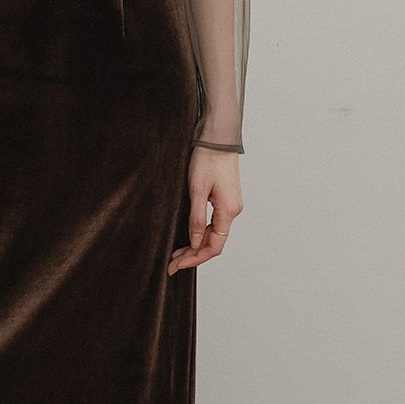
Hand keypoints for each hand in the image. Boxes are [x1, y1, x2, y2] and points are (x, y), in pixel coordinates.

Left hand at [167, 147, 242, 274]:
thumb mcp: (197, 190)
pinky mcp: (225, 199)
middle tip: (172, 263)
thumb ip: (196, 219)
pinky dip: (201, 233)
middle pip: (214, 243)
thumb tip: (195, 243)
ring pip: (213, 234)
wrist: (218, 138)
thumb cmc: (207, 159)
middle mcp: (233, 211)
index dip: (195, 259)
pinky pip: (214, 224)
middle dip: (193, 255)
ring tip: (176, 253)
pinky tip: (188, 237)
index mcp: (228, 211)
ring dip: (196, 245)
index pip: (214, 246)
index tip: (177, 265)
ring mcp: (230, 205)